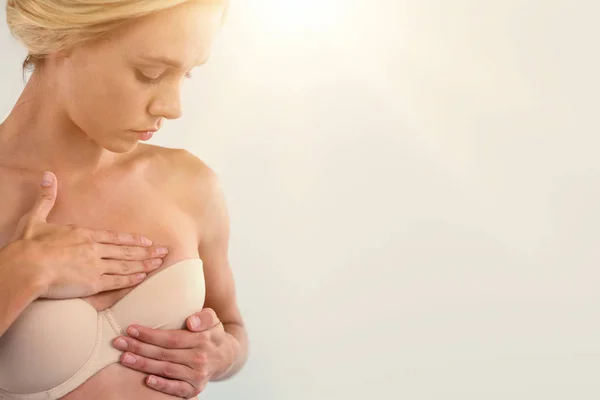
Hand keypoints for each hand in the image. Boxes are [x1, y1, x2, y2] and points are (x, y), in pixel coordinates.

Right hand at [10, 171, 168, 298]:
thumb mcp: (36, 218)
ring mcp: (96, 266)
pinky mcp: (93, 283)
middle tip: (165, 252)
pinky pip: (117, 281)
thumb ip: (46, 198)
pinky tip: (142, 277)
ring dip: (145, 264)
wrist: (27, 267)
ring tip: (159, 263)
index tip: (147, 241)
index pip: (115, 237)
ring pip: (126, 265)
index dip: (133, 239)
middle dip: (147, 251)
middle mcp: (95, 249)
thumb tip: (48, 175)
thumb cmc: (29, 245)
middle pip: (127, 251)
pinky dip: (131, 279)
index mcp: (84, 235)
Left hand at [113, 308, 236, 397]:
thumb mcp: (213, 319)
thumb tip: (191, 322)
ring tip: (124, 358)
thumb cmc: (212, 334)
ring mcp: (197, 375)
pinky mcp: (195, 389)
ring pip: (166, 369)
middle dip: (139, 347)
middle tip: (119, 342)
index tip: (131, 329)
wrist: (226, 357)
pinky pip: (176, 388)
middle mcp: (200, 358)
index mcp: (203, 339)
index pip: (172, 337)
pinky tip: (147, 380)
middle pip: (164, 353)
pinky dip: (162, 385)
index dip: (150, 334)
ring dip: (143, 364)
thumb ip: (205, 316)